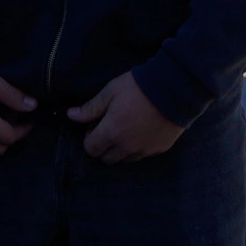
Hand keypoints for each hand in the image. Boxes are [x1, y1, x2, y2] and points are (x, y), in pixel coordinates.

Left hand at [67, 72, 184, 162]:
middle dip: (103, 145)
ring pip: (124, 159)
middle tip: (110, 126)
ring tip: (126, 128)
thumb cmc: (138, 87)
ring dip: (120, 149)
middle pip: (107, 158)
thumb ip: (90, 108)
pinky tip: (142, 130)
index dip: (90, 137)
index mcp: (111, 133)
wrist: (174, 88)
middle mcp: (126, 147)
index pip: (91, 149)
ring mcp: (144, 150)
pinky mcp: (159, 149)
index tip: (96, 124)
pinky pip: (142, 155)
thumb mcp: (110, 91)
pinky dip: (138, 147)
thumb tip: (70, 116)